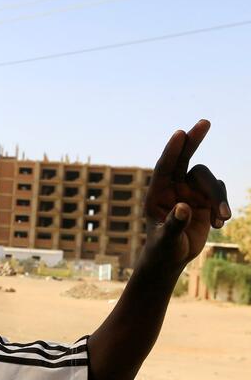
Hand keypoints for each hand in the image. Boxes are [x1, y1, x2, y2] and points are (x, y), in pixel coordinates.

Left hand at [142, 119, 231, 269]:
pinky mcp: (205, 199)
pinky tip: (220, 224)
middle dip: (194, 140)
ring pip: (209, 180)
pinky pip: (218, 193)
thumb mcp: (166, 240)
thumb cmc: (162, 249)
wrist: (171, 257)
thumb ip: (174, 224)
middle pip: (185, 158)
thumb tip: (184, 207)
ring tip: (221, 218)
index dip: (171, 150)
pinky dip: (222, 206)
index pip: (164, 167)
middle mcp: (173, 188)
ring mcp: (190, 192)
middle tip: (204, 121)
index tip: (179, 133)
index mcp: (156, 193)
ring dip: (218, 196)